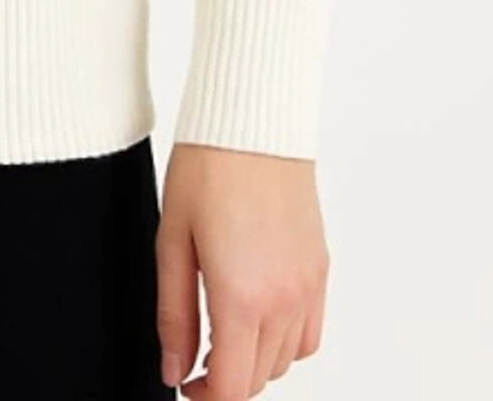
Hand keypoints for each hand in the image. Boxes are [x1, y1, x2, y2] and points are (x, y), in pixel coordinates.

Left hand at [155, 143, 330, 397]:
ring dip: (254, 362)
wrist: (253, 120)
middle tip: (194, 362)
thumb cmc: (207, 168)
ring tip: (222, 334)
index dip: (204, 399)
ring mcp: (308, 286)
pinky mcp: (320, 269)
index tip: (185, 386)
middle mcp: (283, 299)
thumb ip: (174, 314)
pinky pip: (310, 333)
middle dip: (225, 383)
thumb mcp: (172, 241)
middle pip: (258, 379)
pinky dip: (286, 341)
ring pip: (286, 361)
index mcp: (242, 296)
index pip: (231, 388)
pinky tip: (259, 317)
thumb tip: (174, 369)